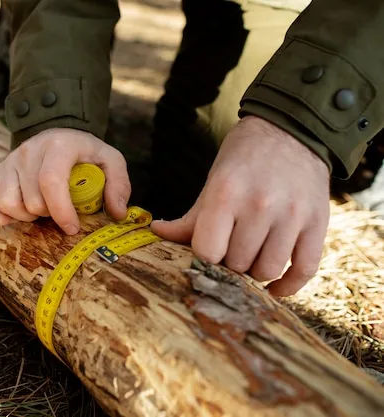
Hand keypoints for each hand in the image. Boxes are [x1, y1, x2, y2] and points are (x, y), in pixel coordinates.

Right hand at [0, 128, 130, 234]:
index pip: (51, 182)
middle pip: (32, 200)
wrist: (57, 134)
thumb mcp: (110, 160)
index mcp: (58, 145)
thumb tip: (117, 213)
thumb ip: (119, 184)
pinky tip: (16, 215)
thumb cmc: (84, 153)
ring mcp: (8, 161)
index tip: (72, 228)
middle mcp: (28, 151)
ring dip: (27, 216)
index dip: (61, 211)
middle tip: (60, 209)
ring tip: (41, 209)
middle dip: (49, 214)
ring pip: (8, 205)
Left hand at [151, 115, 330, 295]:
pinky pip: (304, 270)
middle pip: (238, 264)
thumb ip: (190, 217)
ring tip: (250, 258)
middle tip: (230, 250)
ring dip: (255, 272)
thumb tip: (155, 234)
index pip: (208, 252)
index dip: (204, 257)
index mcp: (226, 194)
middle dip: (230, 263)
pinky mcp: (318, 223)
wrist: (291, 131)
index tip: (207, 251)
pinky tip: (275, 287)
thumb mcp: (213, 183)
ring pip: (268, 270)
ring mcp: (292, 215)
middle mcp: (260, 205)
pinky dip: (288, 286)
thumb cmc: (243, 159)